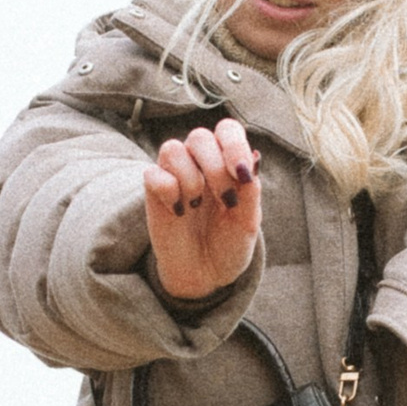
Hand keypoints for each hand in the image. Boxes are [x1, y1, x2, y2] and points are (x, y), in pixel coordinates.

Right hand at [143, 117, 259, 301]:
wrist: (205, 275)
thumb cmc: (229, 244)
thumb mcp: (248, 222)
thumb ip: (251, 192)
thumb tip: (252, 160)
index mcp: (226, 162)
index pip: (227, 130)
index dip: (234, 144)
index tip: (241, 174)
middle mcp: (199, 162)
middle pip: (199, 136)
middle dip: (216, 167)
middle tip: (226, 200)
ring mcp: (174, 174)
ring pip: (172, 148)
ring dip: (191, 178)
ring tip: (197, 205)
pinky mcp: (154, 191)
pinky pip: (154, 174)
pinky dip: (169, 191)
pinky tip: (179, 212)